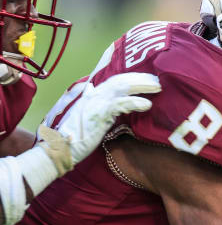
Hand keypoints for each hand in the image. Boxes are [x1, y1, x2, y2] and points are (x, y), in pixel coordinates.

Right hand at [41, 72, 160, 173]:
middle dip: (141, 78)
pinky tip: (147, 105)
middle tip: (158, 81)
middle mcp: (95, 94)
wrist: (60, 147)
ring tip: (157, 88)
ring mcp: (96, 102)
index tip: (149, 78)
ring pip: (123, 87)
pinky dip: (135, 102)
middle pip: (122, 80)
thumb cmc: (75, 135)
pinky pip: (120, 104)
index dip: (133, 77)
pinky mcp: (99, 114)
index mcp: (93, 94)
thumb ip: (95, 103)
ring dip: (142, 86)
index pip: (116, 80)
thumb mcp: (86, 115)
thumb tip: (97, 91)